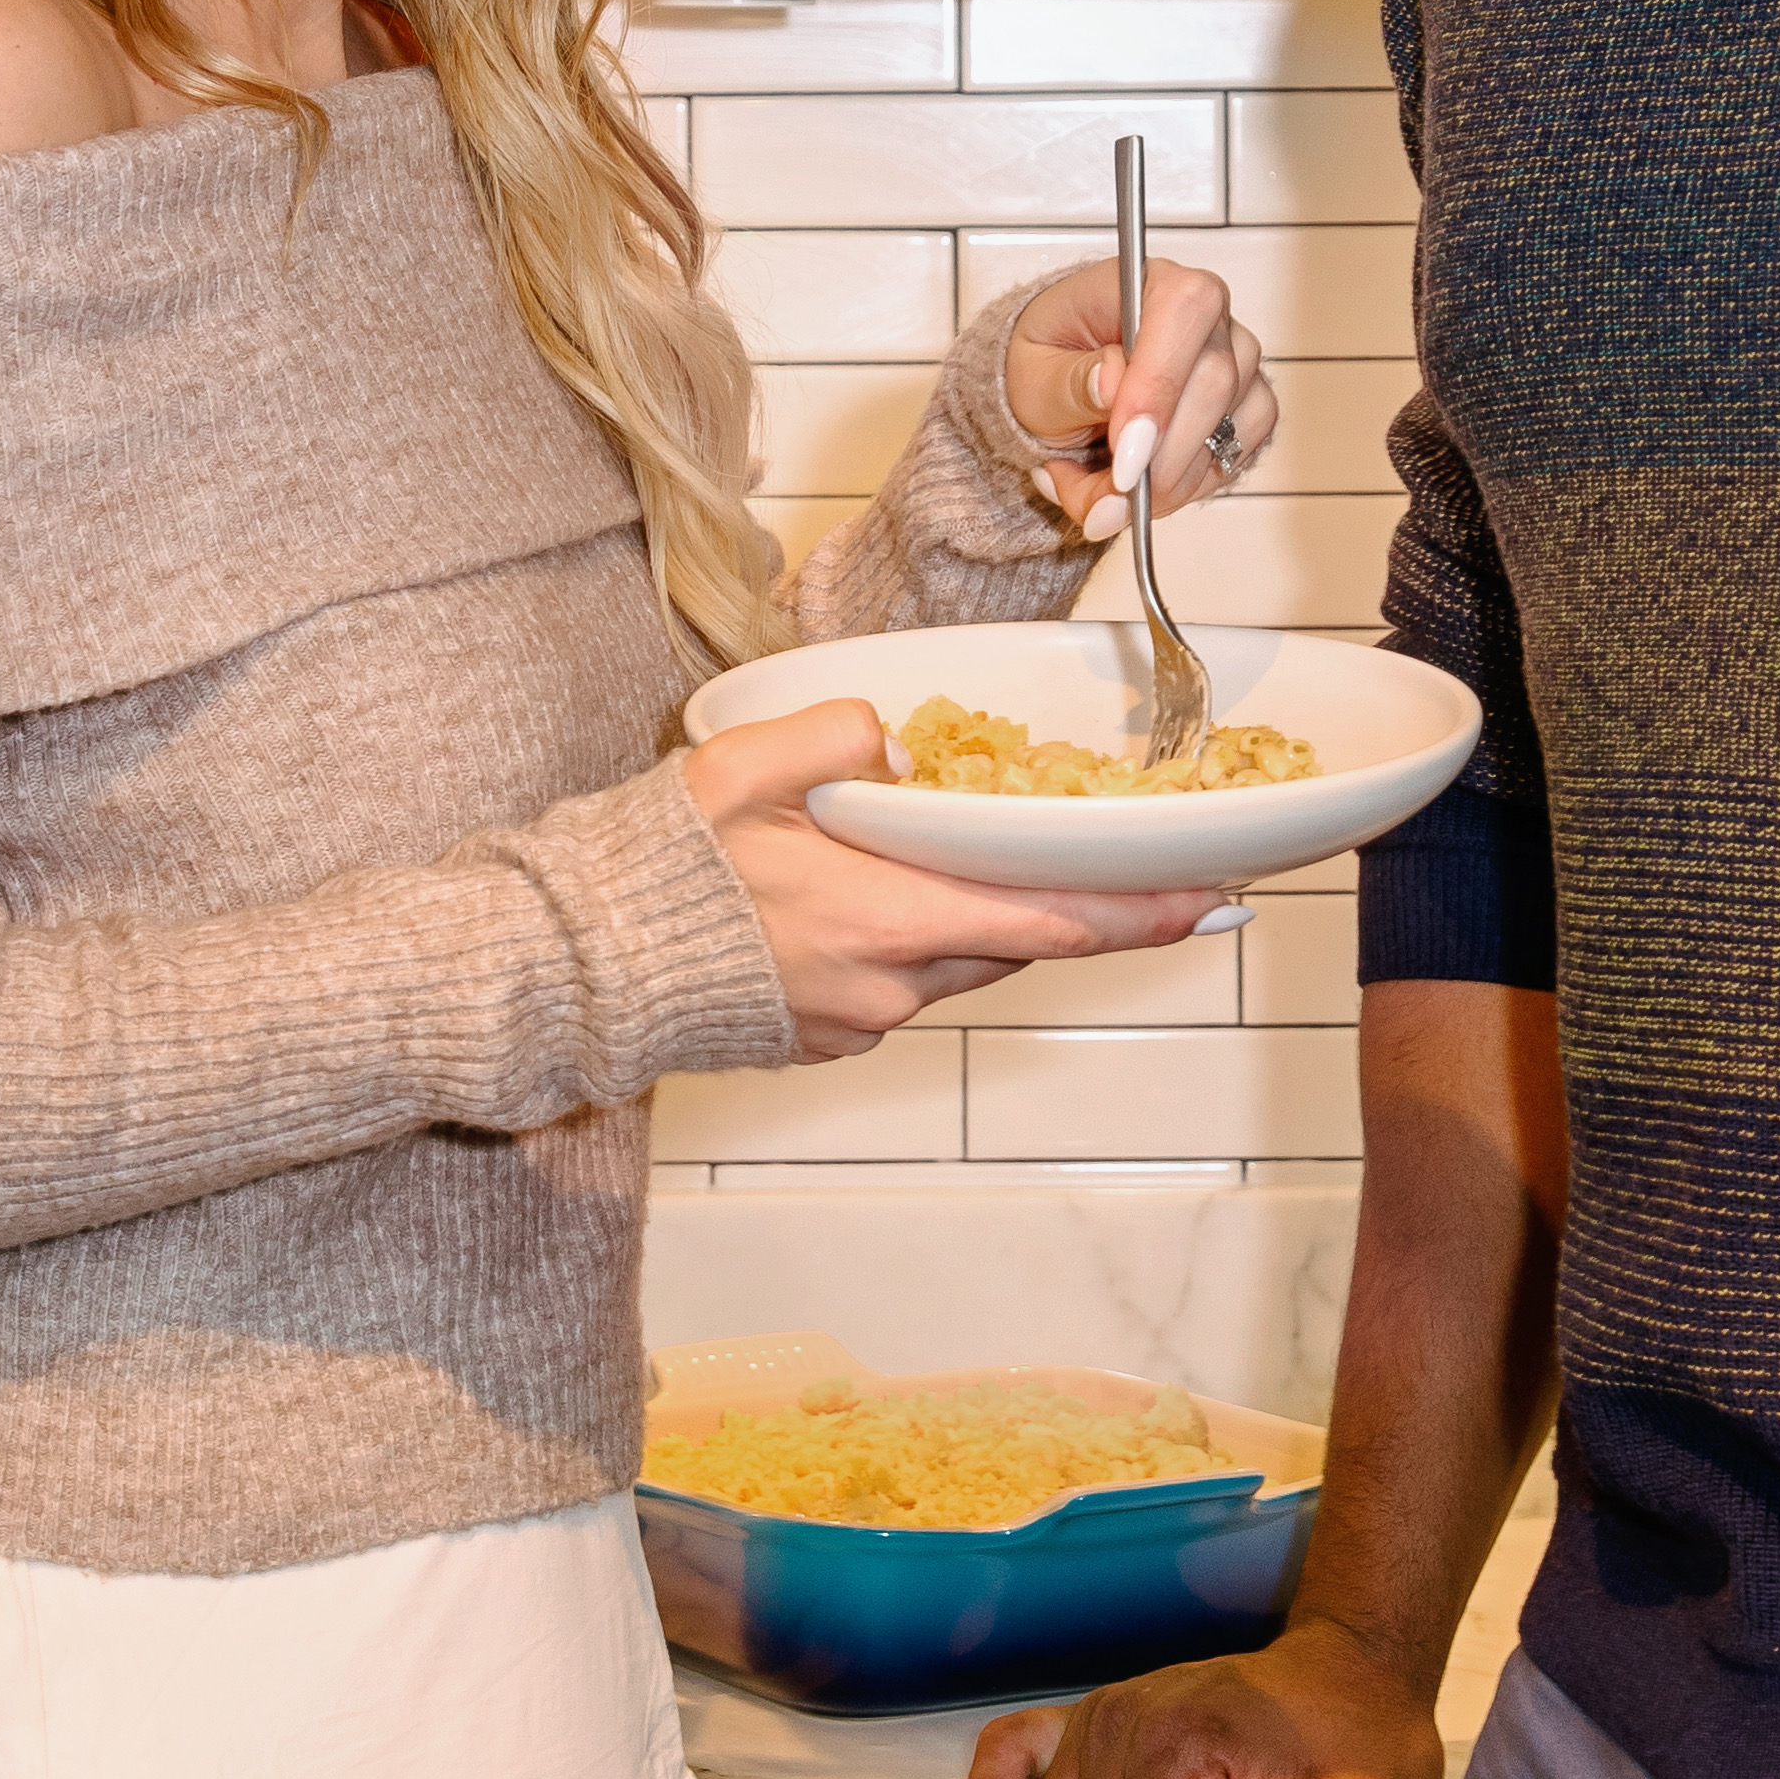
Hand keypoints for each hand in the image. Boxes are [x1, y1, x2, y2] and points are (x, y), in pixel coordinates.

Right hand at [683, 704, 1212, 1059]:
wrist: (570, 972)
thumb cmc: (652, 870)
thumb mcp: (741, 767)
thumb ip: (838, 736)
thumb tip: (897, 746)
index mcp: (886, 918)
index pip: (1047, 921)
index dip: (1137, 913)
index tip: (1209, 901)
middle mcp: (887, 987)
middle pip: (1011, 943)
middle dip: (1063, 907)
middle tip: (1128, 875)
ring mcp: (853, 1024)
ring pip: (953, 966)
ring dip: (974, 920)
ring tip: (963, 867)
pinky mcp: (821, 1042)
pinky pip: (895, 989)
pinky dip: (905, 945)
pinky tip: (865, 906)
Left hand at [1002, 254, 1276, 543]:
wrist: (1062, 386)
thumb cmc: (1049, 363)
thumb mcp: (1032, 374)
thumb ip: (1068, 384)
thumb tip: (1111, 384)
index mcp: (1150, 281)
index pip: (1183, 311)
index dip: (1160, 384)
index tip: (1124, 451)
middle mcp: (1208, 315)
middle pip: (1217, 380)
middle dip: (1163, 456)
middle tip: (1111, 497)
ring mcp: (1236, 362)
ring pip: (1230, 429)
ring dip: (1166, 483)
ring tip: (1103, 496)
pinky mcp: (1246, 409)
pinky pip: (1235, 458)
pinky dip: (1186, 490)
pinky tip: (1143, 490)